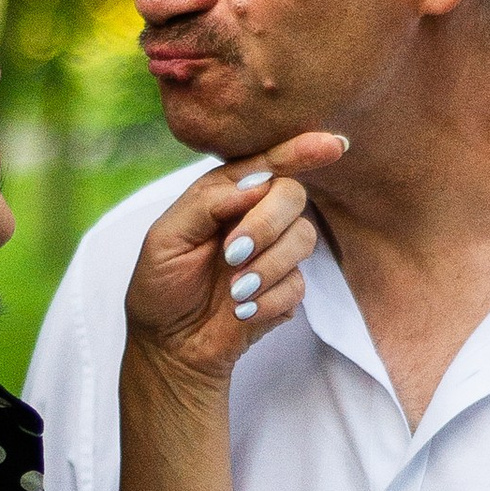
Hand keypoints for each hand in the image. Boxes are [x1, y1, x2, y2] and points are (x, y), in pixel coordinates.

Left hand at [122, 133, 345, 383]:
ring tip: (234, 291)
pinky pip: (298, 284)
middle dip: (267, 223)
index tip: (329, 145)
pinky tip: (241, 311)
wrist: (168, 345)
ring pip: (303, 238)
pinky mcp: (286, 290)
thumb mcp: (165, 238)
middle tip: (233, 253)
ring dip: (267, 266)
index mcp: (226, 195)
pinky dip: (268, 299)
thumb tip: (255, 183)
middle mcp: (255, 217)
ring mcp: (274, 253)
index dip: (299, 151)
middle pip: (292, 195)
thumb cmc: (159, 287)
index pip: (266, 165)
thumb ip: (206, 203)